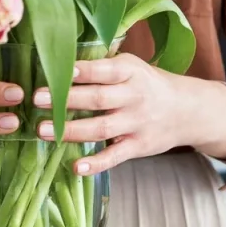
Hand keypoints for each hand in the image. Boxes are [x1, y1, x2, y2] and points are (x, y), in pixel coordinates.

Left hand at [32, 52, 225, 174]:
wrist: (188, 110)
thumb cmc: (147, 84)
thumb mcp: (131, 66)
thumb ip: (101, 66)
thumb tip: (59, 59)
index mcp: (131, 72)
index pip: (105, 71)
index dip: (82, 71)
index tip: (58, 71)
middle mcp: (135, 97)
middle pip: (99, 99)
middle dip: (67, 100)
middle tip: (37, 99)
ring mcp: (137, 124)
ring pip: (102, 128)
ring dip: (71, 131)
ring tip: (43, 130)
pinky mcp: (139, 147)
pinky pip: (115, 157)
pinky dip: (95, 163)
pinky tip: (75, 167)